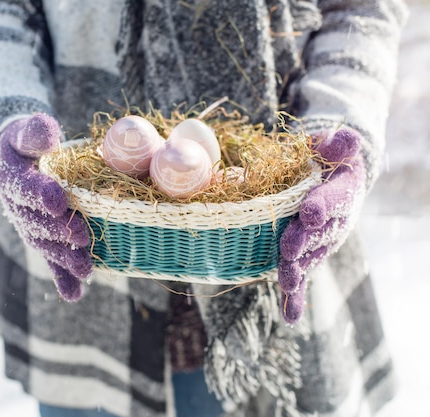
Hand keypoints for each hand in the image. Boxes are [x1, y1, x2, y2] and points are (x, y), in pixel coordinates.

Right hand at [0, 114, 91, 299]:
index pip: (26, 188)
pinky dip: (61, 278)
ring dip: (64, 259)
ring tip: (85, 269)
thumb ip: (34, 132)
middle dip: (60, 232)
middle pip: (37, 223)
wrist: (11, 164)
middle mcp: (18, 208)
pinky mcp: (41, 238)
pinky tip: (75, 294)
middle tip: (82, 237)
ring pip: (45, 245)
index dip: (41, 195)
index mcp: (12, 179)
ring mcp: (29, 226)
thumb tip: (48, 131)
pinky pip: (50, 260)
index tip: (59, 201)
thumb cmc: (23, 145)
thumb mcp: (24, 132)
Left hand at [278, 129, 365, 322]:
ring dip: (296, 271)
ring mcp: (319, 243)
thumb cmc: (329, 161)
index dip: (322, 205)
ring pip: (307, 258)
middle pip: (318, 234)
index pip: (333, 199)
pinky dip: (296, 298)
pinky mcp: (305, 256)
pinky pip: (301, 277)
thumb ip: (339, 143)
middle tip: (288, 249)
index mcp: (341, 193)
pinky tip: (291, 317)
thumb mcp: (335, 145)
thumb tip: (346, 138)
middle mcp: (333, 223)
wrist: (332, 183)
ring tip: (285, 282)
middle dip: (302, 241)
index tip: (310, 212)